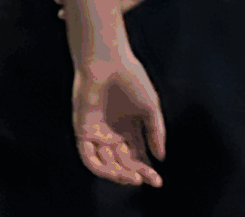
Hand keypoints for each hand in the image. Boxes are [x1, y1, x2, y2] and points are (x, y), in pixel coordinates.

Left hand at [72, 46, 165, 187]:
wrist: (108, 62)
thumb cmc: (131, 79)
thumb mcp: (150, 108)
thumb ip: (156, 133)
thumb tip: (160, 158)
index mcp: (129, 129)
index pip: (138, 157)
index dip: (147, 170)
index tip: (157, 181)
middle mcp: (113, 134)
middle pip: (123, 163)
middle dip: (134, 173)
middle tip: (144, 179)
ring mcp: (98, 134)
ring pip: (106, 164)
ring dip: (118, 174)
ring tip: (132, 177)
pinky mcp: (83, 131)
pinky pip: (89, 157)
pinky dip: (100, 167)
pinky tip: (113, 171)